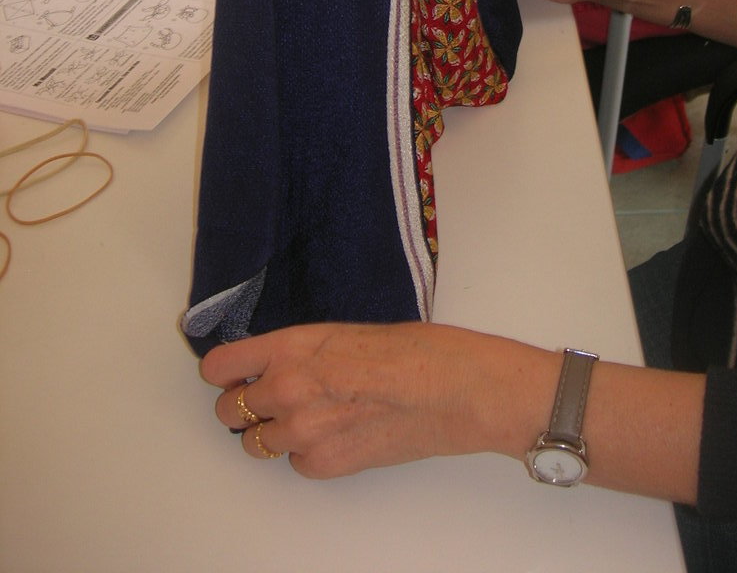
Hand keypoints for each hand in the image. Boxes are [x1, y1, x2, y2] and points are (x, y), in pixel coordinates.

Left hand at [201, 320, 550, 478]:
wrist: (453, 389)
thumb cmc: (416, 350)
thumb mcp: (349, 331)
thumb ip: (306, 350)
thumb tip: (280, 364)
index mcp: (293, 345)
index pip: (222, 364)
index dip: (223, 371)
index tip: (227, 375)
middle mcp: (287, 388)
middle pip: (230, 411)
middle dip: (245, 406)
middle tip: (271, 400)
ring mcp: (302, 432)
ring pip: (257, 443)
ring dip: (275, 432)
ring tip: (314, 417)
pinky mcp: (323, 465)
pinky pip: (295, 465)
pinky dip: (308, 454)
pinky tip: (340, 434)